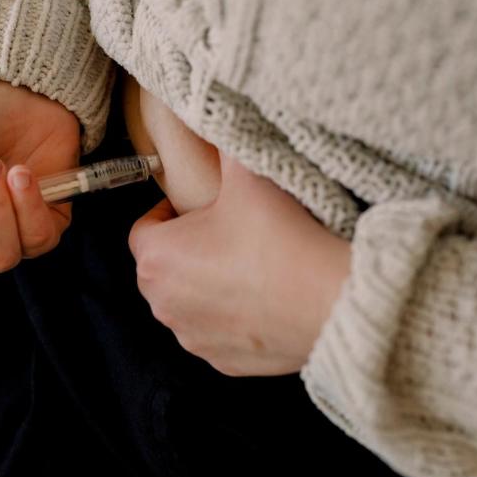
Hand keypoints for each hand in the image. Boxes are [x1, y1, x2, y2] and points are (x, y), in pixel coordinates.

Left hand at [128, 149, 351, 376]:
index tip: (200, 203)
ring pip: (190, 302)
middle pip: (165, 267)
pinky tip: (266, 297)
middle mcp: (164, 306)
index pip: (144, 228)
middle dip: (189, 247)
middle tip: (230, 229)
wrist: (332, 301)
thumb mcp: (247, 172)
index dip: (170, 210)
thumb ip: (223, 139)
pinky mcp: (225, 363)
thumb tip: (213, 113)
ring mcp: (194, 339)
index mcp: (157, 259)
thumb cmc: (281, 237)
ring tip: (252, 261)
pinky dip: (234, 316)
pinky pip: (219, 332)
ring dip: (209, 283)